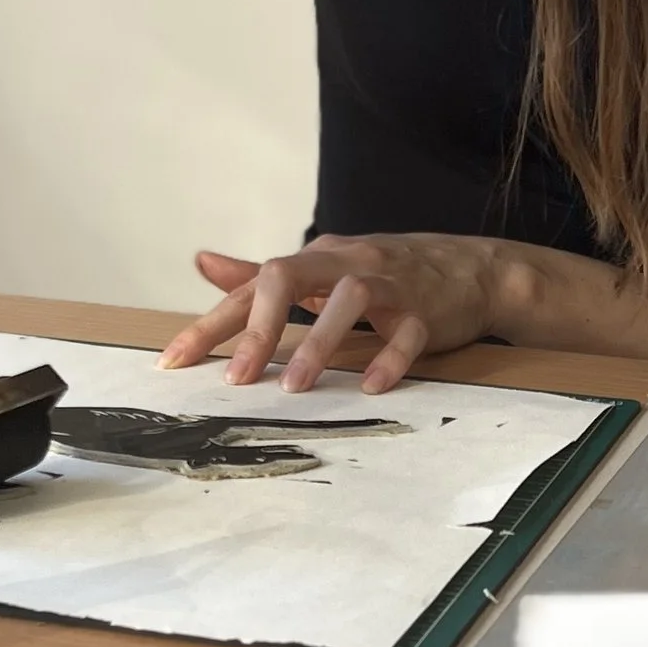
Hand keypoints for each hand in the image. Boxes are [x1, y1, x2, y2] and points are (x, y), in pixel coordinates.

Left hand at [158, 236, 501, 393]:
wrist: (472, 269)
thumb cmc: (385, 273)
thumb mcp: (320, 267)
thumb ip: (261, 274)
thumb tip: (203, 262)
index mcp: (315, 258)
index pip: (252, 285)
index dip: (212, 322)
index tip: (175, 361)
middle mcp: (346, 263)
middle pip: (290, 276)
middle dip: (259, 327)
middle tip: (237, 378)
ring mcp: (389, 284)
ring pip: (349, 300)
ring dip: (318, 344)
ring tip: (295, 388)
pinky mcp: (426, 310)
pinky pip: (407, 331)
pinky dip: (389, 357)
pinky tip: (371, 386)